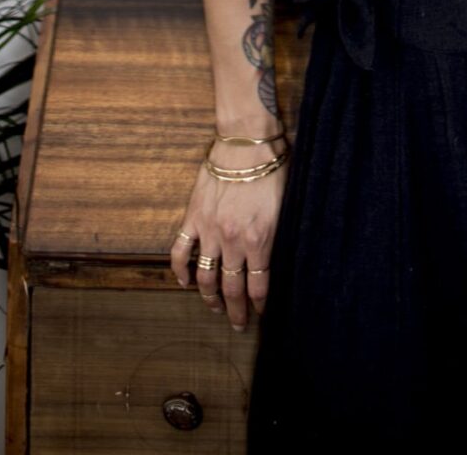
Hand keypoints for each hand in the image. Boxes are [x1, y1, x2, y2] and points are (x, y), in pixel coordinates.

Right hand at [170, 143, 289, 330]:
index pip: (259, 286)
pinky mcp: (193, 218)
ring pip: (206, 277)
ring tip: (215, 308)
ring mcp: (210, 231)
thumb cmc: (272, 169)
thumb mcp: (286, 206)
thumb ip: (279, 236)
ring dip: (209, 298)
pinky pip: (180, 252)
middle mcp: (233, 242)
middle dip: (235, 311)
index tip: (259, 315)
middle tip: (237, 325)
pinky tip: (185, 283)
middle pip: (232, 288)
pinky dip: (180, 271)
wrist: (246, 142)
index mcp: (260, 240)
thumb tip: (280, 259)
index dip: (258, 305)